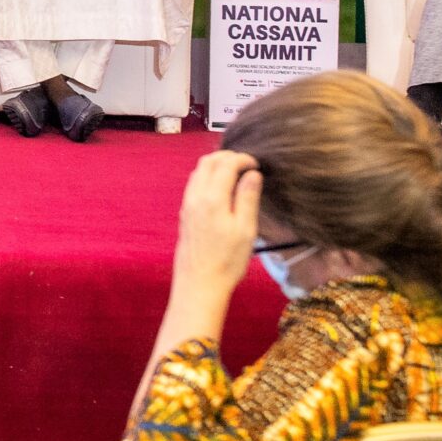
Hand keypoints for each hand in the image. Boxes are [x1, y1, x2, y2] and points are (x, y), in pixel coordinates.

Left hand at [172, 150, 262, 304]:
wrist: (199, 283)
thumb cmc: (228, 260)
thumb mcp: (246, 230)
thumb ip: (247, 198)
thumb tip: (252, 173)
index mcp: (212, 198)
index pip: (225, 164)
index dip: (242, 158)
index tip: (257, 164)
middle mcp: (195, 196)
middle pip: (207, 162)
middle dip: (227, 156)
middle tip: (246, 163)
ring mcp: (187, 204)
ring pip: (198, 172)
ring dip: (215, 165)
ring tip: (235, 172)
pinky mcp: (184, 214)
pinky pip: (194, 184)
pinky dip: (207, 176)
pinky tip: (220, 187)